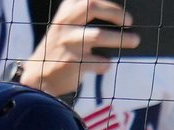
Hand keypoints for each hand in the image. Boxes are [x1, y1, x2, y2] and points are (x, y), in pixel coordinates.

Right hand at [22, 0, 139, 97]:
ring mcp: (67, 42)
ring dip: (120, 38)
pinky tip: (105, 65)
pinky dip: (106, 64)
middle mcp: (64, 24)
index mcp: (65, 13)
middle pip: (91, 7)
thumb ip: (84, 20)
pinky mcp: (71, 62)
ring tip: (134, 40)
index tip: (124, 14)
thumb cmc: (61, 51)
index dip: (109, 4)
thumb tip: (120, 18)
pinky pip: (98, 62)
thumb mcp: (67, 29)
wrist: (39, 78)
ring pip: (98, 34)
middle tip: (130, 22)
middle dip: (114, 12)